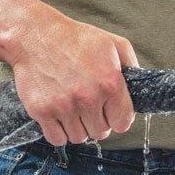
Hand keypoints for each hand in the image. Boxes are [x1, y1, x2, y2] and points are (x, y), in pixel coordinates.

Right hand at [10, 11, 138, 145]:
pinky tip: (61, 116)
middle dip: (99, 122)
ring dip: (79, 127)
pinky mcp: (41, 111)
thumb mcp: (114, 44)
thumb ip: (132, 67)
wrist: (35, 35)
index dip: (118, 118)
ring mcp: (63, 106)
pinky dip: (60, 132)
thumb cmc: (75, 39)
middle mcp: (88, 97)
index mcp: (110, 83)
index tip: (111, 112)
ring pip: (80, 138)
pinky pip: (57, 139)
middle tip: (90, 107)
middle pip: (101, 132)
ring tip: (75, 108)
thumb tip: (140, 89)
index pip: (123, 123)